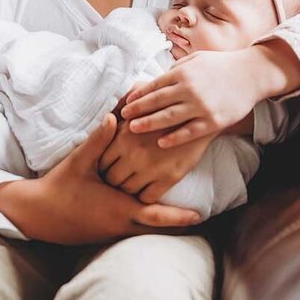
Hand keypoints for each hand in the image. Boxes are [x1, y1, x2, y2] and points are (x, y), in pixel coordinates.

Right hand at [0, 114, 201, 244]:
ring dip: (160, 222)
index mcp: (118, 207)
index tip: (199, 215)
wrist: (38, 214)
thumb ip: (100, 140)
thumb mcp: (80, 162)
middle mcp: (119, 223)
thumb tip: (115, 116)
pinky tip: (147, 212)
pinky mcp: (105, 230)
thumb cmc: (60, 188)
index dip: (179, 216)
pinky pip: (130, 228)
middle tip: (199, 217)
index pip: (156, 215)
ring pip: (143, 229)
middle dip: (176, 222)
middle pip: (156, 227)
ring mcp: (112, 230)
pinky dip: (142, 222)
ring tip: (181, 216)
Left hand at [100, 118, 216, 202]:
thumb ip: (122, 107)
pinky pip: (147, 197)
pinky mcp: (170, 178)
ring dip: (128, 188)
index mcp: (124, 136)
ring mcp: (153, 167)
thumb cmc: (166, 107)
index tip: (110, 165)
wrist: (198, 116)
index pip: (101, 162)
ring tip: (132, 181)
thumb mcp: (143, 101)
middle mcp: (135, 153)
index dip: (104, 166)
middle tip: (119, 176)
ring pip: (128, 190)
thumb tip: (107, 116)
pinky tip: (146, 187)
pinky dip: (144, 196)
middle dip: (113, 179)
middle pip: (112, 179)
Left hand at [121, 46, 276, 146]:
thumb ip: (176, 69)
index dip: (138, 95)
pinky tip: (161, 142)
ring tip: (133, 129)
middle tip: (123, 117)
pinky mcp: (213, 121)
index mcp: (182, 72)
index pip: (154, 85)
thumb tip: (156, 79)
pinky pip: (189, 131)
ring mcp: (201, 106)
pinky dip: (174, 137)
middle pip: (156, 101)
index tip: (125, 103)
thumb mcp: (195, 60)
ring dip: (149, 123)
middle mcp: (189, 89)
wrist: (251, 74)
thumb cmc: (220, 65)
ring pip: (169, 117)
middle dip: (137, 109)